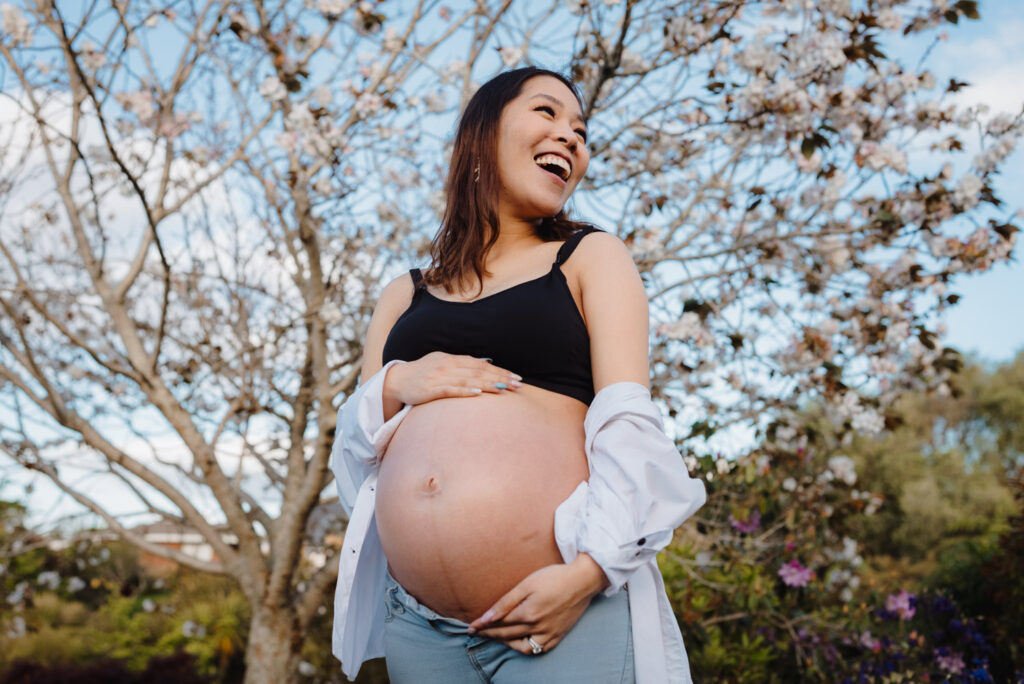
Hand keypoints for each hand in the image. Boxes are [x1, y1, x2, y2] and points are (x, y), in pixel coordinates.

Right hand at [384, 352, 521, 406]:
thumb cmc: (423, 373)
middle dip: (500, 378)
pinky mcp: (431, 389)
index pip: (481, 364)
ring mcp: (439, 377)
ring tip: (505, 389)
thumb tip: (486, 362)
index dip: (500, 371)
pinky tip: (478, 394)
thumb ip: (463, 363)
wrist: (397, 380)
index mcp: (452, 359)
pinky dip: (465, 391)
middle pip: (479, 371)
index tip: (516, 378)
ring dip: (488, 384)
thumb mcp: (443, 362)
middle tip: (518, 385)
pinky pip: (451, 390)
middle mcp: (448, 365)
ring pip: (469, 380)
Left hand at [467, 557, 607, 654]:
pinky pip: (539, 649)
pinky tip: (519, 642)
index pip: (499, 623)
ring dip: (506, 643)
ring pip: (522, 646)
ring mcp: (549, 634)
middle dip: (489, 634)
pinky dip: (526, 647)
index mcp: (528, 613)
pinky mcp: (558, 636)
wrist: (582, 580)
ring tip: (496, 637)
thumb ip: (506, 602)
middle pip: (507, 635)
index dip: (483, 625)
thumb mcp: (527, 584)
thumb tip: (487, 617)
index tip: (470, 627)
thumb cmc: (554, 577)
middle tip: (476, 633)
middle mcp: (537, 627)